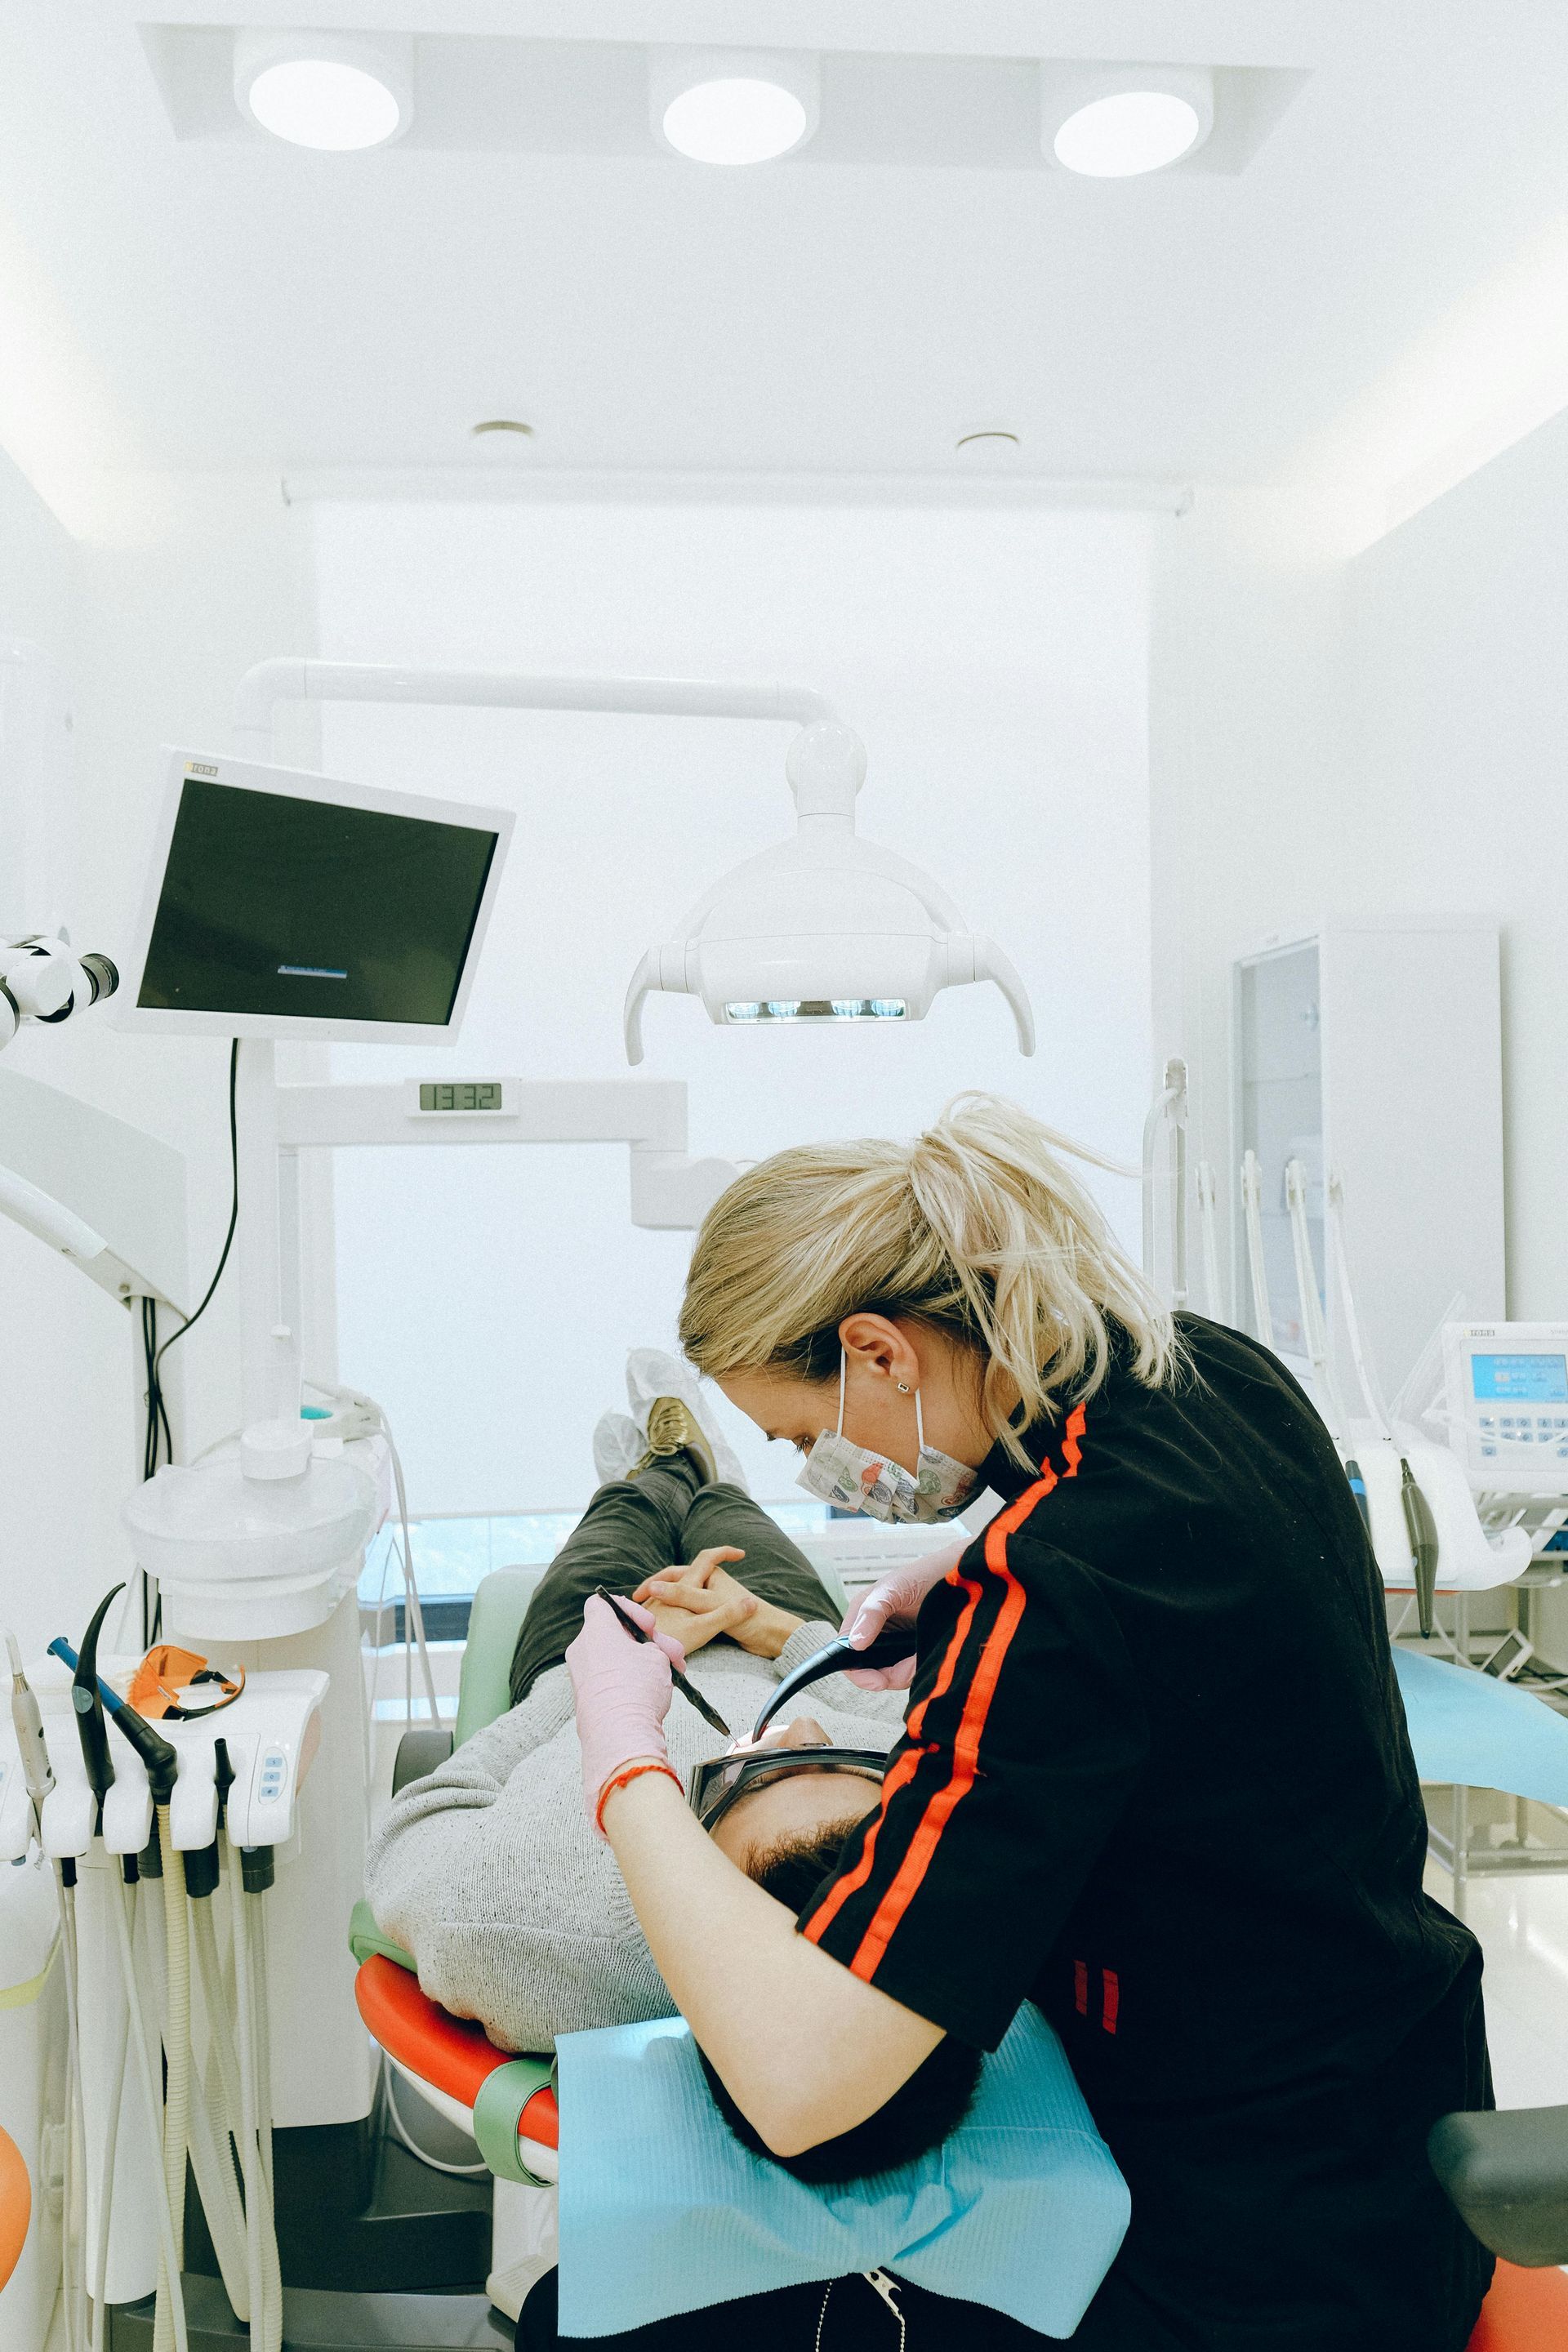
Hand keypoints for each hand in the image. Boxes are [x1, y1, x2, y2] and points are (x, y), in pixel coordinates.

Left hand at [565, 1594, 685, 1834]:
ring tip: (674, 1674)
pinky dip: (632, 1681)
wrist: (620, 1735)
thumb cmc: (636, 1688)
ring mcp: (583, 1678)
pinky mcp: (588, 1701)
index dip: (630, 1609)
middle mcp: (582, 1651)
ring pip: (617, 1659)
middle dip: (648, 1642)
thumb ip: (653, 1645)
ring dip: (645, 1663)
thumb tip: (650, 1651)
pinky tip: (656, 1692)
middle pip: (616, 1634)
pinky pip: (612, 1681)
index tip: (649, 1626)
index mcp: (595, 1631)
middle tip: (672, 1654)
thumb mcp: (657, 1654)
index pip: (601, 1604)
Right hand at [633, 1547, 803, 1661]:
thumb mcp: (710, 1606)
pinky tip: (666, 1630)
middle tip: (638, 1607)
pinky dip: (677, 1618)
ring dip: (665, 1607)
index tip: (641, 1593)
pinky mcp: (714, 1616)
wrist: (771, 1637)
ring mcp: (710, 1600)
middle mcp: (707, 1585)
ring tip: (647, 1620)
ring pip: (681, 1601)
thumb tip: (654, 1588)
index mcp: (708, 1575)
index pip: (674, 1572)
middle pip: (676, 1585)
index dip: (656, 1581)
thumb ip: (684, 1596)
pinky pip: (689, 1613)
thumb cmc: (747, 1619)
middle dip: (657, 1594)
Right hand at [838, 1542, 965, 1689]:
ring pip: (893, 1674)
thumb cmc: (926, 1573)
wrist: (962, 1576)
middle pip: (870, 1670)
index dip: (859, 1673)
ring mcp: (895, 1643)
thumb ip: (872, 1612)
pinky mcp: (913, 1651)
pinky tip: (926, 1654)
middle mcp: (875, 1631)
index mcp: (863, 1615)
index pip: (845, 1652)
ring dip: (908, 1671)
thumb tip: (855, 1643)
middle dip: (891, 1674)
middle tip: (910, 1668)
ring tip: (921, 1654)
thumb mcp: (895, 1588)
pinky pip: (910, 1670)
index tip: (879, 1681)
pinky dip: (919, 1668)